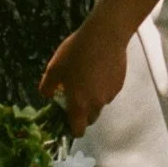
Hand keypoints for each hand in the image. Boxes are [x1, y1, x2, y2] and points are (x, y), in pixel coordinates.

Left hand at [38, 14, 130, 137]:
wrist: (105, 35)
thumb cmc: (76, 52)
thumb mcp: (54, 68)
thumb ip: (47, 87)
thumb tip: (48, 96)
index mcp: (79, 104)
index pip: (78, 131)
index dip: (71, 129)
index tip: (66, 118)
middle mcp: (97, 104)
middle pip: (90, 119)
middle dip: (82, 113)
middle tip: (75, 95)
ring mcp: (110, 95)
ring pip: (100, 104)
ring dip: (93, 98)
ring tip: (87, 77)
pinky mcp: (119, 84)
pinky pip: (109, 92)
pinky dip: (103, 87)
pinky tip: (98, 70)